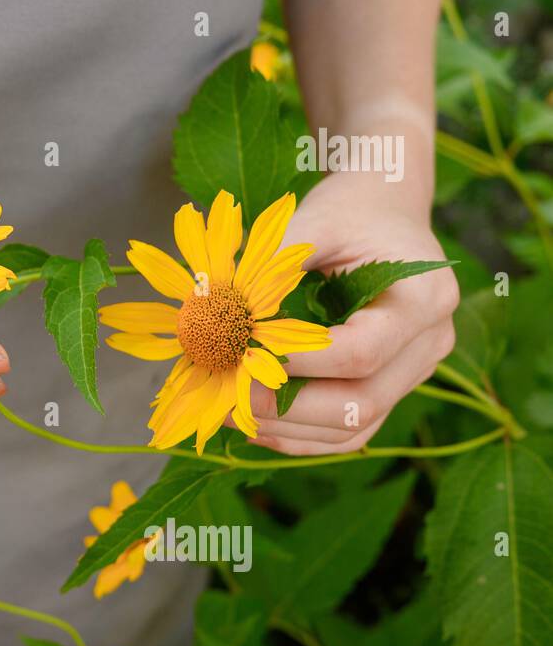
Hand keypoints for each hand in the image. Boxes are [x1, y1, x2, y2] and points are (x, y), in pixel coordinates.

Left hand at [245, 174, 459, 454]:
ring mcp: (413, 372)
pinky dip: (299, 434)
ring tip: (227, 411)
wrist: (383, 212)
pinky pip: (349, 431)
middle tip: (226, 393)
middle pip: (363, 402)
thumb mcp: (316, 221)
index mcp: (424, 297)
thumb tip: (215, 308)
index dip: (299, 363)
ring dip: (287, 428)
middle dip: (287, 406)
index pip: (362, 351)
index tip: (242, 355)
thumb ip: (275, 264)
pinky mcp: (389, 387)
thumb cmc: (349, 211)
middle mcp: (430, 342)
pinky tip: (252, 424)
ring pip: (355, 427)